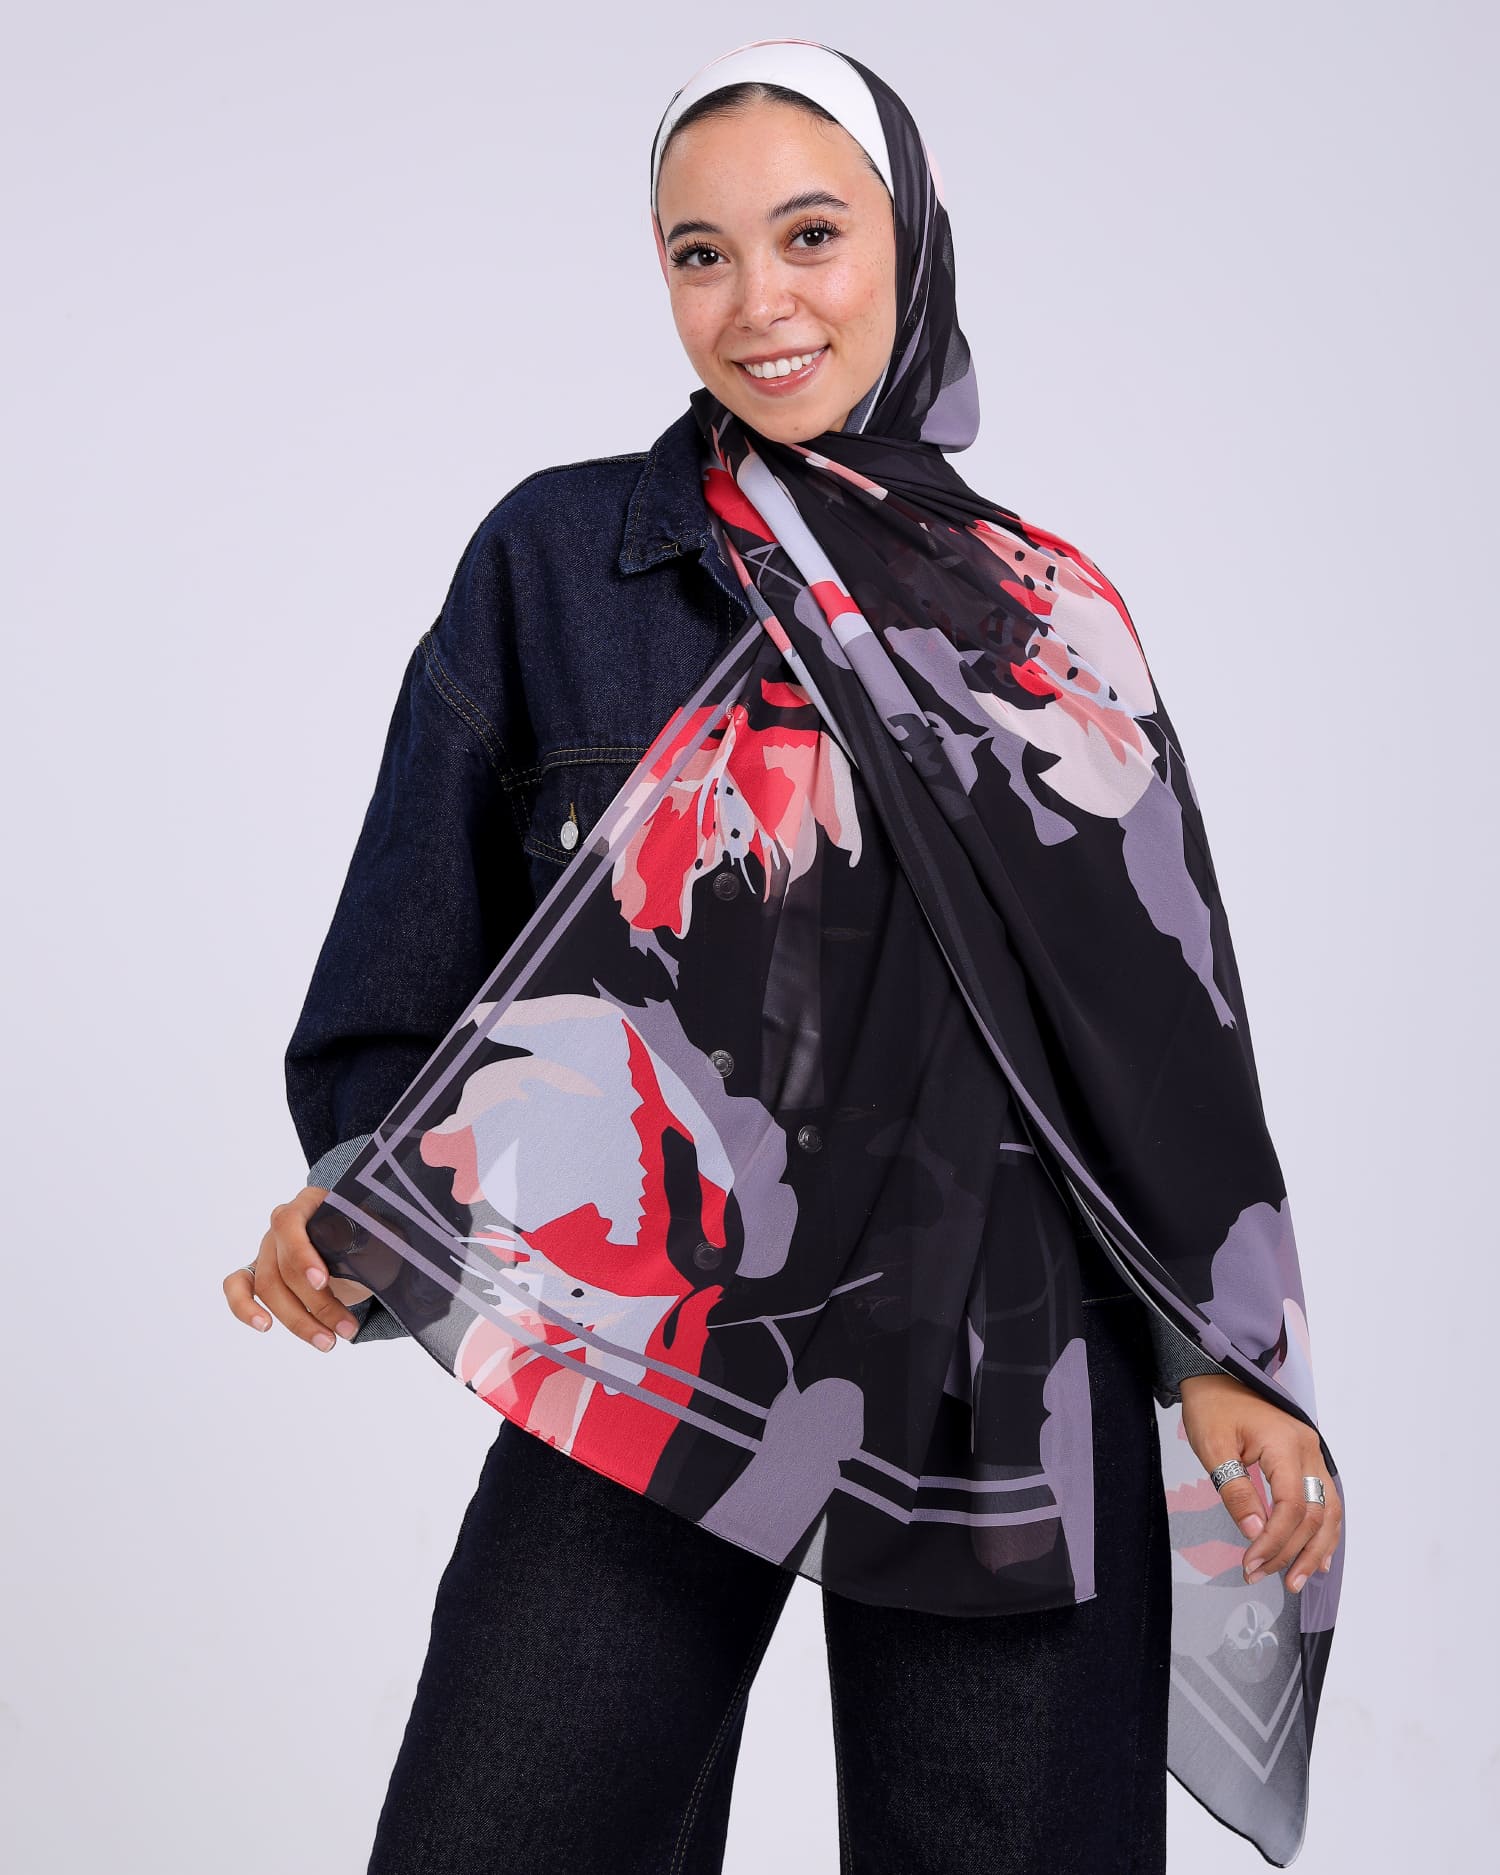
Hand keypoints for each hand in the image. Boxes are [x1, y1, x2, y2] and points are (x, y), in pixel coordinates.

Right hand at [223, 1185, 373, 1350]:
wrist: (364, 1242)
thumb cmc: (369, 1234)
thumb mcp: (376, 1232)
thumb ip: (367, 1240)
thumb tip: (359, 1255)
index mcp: (309, 1203)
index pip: (290, 1224)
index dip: (302, 1255)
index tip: (322, 1282)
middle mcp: (283, 1223)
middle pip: (283, 1266)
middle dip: (316, 1304)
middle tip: (347, 1330)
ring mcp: (268, 1247)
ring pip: (267, 1287)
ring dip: (297, 1320)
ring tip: (328, 1342)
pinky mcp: (257, 1270)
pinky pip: (238, 1286)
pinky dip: (244, 1307)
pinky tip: (264, 1326)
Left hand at [1178, 1372, 1342, 1593]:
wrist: (1216, 1376)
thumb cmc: (1212, 1408)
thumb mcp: (1213, 1448)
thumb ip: (1236, 1491)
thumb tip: (1256, 1533)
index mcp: (1285, 1444)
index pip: (1291, 1506)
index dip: (1274, 1541)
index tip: (1250, 1564)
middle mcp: (1308, 1449)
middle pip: (1315, 1513)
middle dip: (1291, 1551)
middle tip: (1264, 1576)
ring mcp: (1312, 1453)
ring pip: (1328, 1510)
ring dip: (1314, 1548)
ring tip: (1295, 1579)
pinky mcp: (1307, 1458)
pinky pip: (1325, 1499)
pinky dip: (1322, 1530)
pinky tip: (1315, 1556)